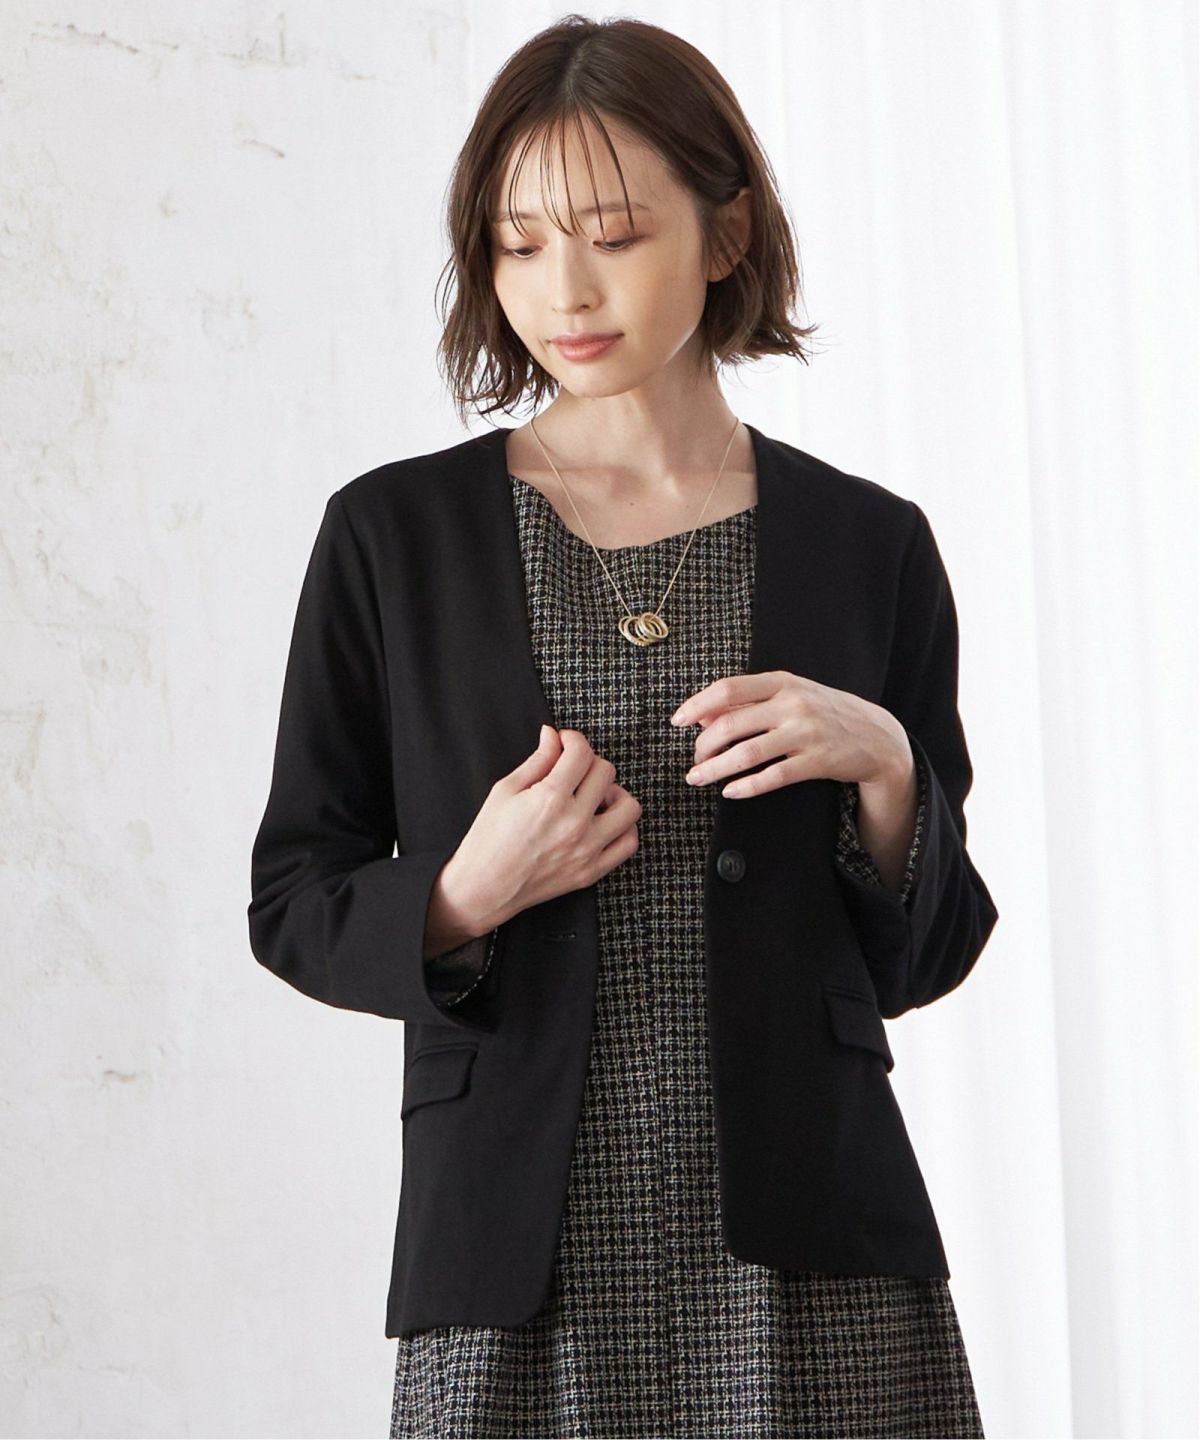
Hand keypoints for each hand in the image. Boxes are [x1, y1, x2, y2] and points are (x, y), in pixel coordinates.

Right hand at [448, 725, 642, 926]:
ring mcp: (587, 849)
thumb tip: (553, 735)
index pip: (582, 753)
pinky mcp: (592, 871)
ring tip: (595, 797)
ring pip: (629, 807)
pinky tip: (604, 822)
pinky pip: (628, 843)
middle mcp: (574, 823)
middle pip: (606, 772)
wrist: (484, 887)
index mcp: (550, 798)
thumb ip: (537, 760)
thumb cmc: (489, 838)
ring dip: (615, 794)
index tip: (564, 743)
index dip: (573, 739)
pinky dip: (623, 828)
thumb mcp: (506, 790)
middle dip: (589, 763)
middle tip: (573, 771)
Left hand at [669, 670, 907, 798]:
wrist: (878, 736)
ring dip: (715, 769)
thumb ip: (750, 701)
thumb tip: (701, 715)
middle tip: (692, 760)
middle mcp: (793, 704)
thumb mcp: (791, 696)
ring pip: (747, 753)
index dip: (697, 705)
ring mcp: (806, 733)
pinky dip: (746, 786)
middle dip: (702, 746)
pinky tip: (730, 791)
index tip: (677, 721)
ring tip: (697, 778)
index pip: (728, 689)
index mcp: (782, 682)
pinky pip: (773, 776)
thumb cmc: (825, 713)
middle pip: (731, 724)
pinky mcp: (817, 761)